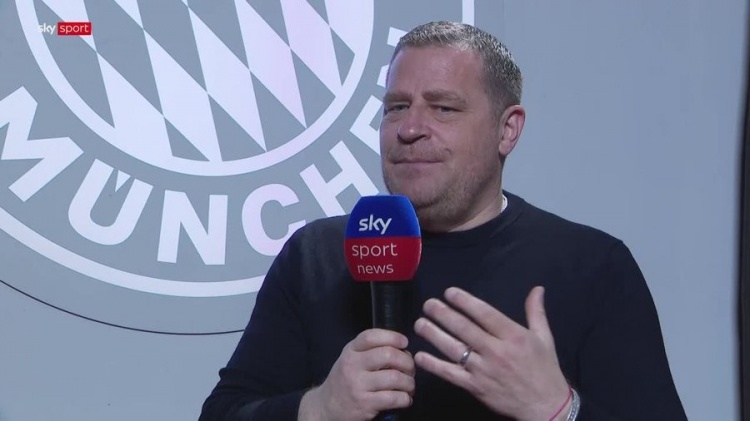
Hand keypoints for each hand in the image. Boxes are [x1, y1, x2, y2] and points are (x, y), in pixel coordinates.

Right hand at [298, 329, 414, 420]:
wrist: (326, 407)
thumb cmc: (345, 379)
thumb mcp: (351, 358)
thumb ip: (371, 351)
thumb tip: (403, 352)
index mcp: (351, 350)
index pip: (371, 336)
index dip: (392, 337)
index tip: (404, 343)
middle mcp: (352, 365)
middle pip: (388, 355)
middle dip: (407, 362)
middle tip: (410, 369)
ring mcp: (358, 384)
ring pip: (395, 378)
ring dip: (409, 382)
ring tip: (409, 386)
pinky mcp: (364, 403)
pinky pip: (394, 398)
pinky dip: (405, 398)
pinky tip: (405, 399)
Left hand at [413, 286, 570, 420]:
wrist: (545, 406)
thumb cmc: (544, 369)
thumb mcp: (544, 338)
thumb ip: (536, 312)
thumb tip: (537, 288)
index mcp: (514, 336)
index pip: (485, 314)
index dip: (465, 302)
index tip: (449, 292)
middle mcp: (497, 351)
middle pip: (465, 329)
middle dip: (443, 314)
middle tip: (428, 304)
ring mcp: (484, 370)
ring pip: (454, 349)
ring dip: (434, 335)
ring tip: (419, 323)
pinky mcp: (475, 387)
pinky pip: (451, 374)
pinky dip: (434, 365)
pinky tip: (419, 356)